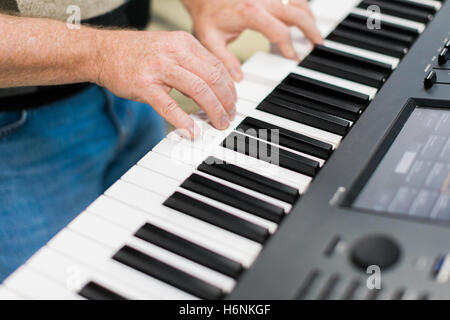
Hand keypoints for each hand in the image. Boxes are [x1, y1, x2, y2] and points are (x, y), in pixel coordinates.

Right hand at [95, 30, 236, 137]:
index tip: (232, 102)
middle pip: (212, 78)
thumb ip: (192, 64)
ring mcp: (159, 68)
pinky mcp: (144, 85)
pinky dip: (183, 120)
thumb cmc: (138, 54)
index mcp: (184, 43)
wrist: (103, 52)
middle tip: (228, 117)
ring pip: (198, 89)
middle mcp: (175, 52)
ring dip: (213, 110)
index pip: (217, 66)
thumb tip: (214, 88)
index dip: (229, 88)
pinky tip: (192, 131)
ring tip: (218, 123)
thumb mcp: (170, 49)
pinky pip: (169, 105)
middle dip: (226, 101)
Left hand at [182, 0, 322, 80]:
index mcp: (251, 12)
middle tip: (317, 44)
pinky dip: (300, 6)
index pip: (280, 31)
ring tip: (313, 32)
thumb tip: (238, 78)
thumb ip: (225, 60)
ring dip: (308, 16)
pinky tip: (302, 16)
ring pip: (298, 2)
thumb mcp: (210, 38)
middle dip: (310, 30)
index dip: (289, 46)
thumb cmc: (207, 12)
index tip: (292, 58)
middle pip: (297, 13)